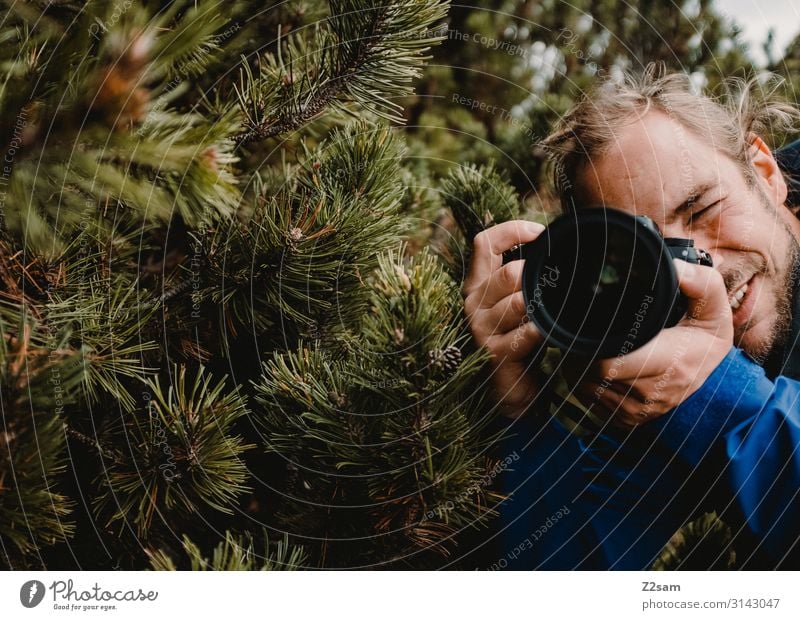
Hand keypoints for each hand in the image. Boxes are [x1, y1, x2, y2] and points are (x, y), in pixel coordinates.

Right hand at [462, 220, 546, 418]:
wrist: (507, 392)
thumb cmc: (518, 339)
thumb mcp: (517, 302)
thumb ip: (524, 277)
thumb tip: (555, 247)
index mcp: (477, 284)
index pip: (484, 242)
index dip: (513, 230)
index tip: (541, 235)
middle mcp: (473, 303)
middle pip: (508, 273)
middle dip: (538, 279)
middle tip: (556, 290)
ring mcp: (481, 329)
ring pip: (519, 302)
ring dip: (542, 307)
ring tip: (552, 314)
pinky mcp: (494, 353)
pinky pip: (526, 333)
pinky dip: (543, 331)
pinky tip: (550, 333)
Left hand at [570, 259, 733, 427]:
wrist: (709, 375)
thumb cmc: (704, 337)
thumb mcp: (714, 309)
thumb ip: (701, 283)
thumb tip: (676, 269)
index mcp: (670, 366)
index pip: (607, 363)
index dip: (590, 345)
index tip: (588, 325)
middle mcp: (651, 395)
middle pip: (591, 373)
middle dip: (581, 351)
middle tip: (582, 328)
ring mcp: (637, 411)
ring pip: (586, 386)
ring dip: (580, 366)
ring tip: (590, 343)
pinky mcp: (626, 420)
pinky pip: (589, 399)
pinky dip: (584, 381)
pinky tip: (592, 363)